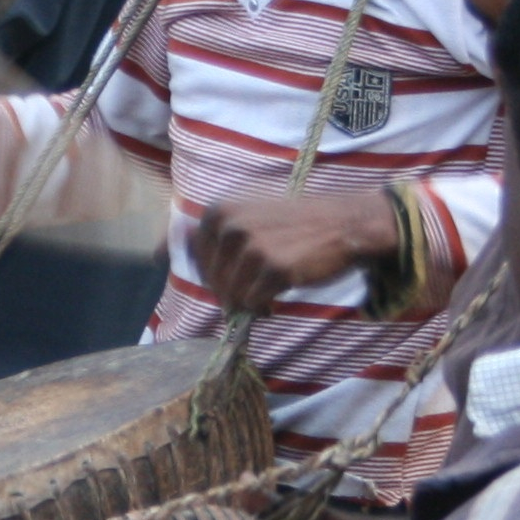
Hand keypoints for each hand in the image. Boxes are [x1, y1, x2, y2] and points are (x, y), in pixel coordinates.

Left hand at [197, 188, 401, 312]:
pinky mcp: (274, 270)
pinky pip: (253, 303)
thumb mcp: (249, 212)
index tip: (233, 280)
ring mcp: (253, 248)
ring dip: (247, 302)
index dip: (214, 275)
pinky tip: (274, 302)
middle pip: (214, 279)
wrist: (344, 223)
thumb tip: (175, 253)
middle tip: (253, 292)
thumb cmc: (296, 222)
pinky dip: (261, 308)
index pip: (198, 258)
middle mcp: (231, 226)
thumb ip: (215, 231)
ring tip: (266, 295)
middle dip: (230, 293)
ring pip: (232, 294)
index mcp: (218, 210)